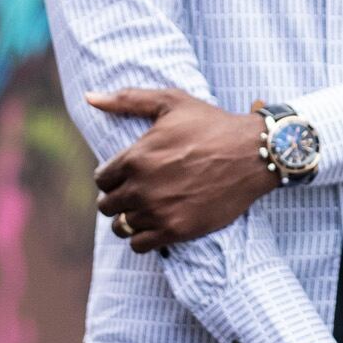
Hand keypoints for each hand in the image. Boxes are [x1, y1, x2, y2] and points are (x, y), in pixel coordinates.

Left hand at [91, 89, 269, 246]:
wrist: (252, 154)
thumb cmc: (212, 124)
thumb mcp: (170, 102)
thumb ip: (127, 100)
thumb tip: (90, 97)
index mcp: (135, 157)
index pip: (101, 179)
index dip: (111, 178)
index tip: (127, 177)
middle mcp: (142, 187)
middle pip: (107, 205)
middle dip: (117, 199)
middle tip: (137, 194)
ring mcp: (159, 211)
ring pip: (121, 227)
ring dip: (128, 220)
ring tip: (145, 211)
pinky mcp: (177, 230)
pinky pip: (140, 245)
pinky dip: (142, 238)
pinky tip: (155, 226)